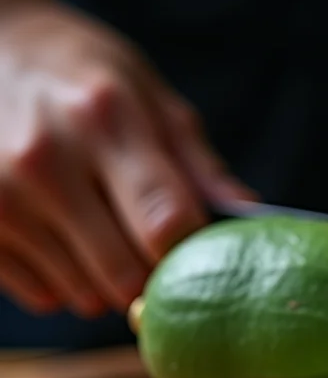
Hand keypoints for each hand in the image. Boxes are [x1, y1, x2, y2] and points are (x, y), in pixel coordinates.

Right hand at [0, 0, 252, 316]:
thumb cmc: (87, 78)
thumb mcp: (152, 99)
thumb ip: (200, 165)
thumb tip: (252, 217)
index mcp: (107, 120)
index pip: (166, 224)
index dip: (193, 256)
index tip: (201, 255)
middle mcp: (46, 159)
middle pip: (127, 276)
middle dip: (153, 279)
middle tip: (154, 252)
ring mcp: (1, 196)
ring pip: (85, 297)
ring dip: (108, 285)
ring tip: (105, 235)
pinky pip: (43, 298)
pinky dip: (65, 284)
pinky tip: (65, 240)